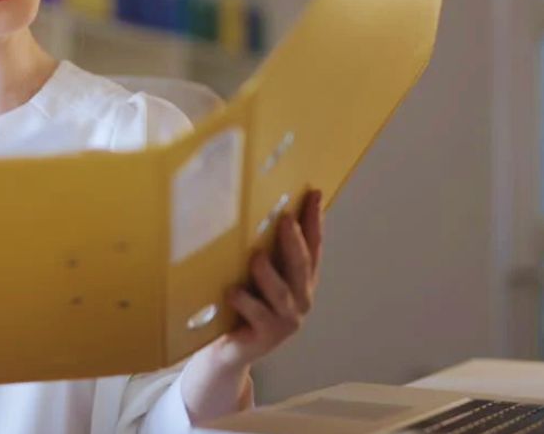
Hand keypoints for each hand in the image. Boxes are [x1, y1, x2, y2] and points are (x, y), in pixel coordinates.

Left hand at [182, 189, 323, 420]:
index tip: (313, 194)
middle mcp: (299, 300)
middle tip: (285, 219)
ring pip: (281, 293)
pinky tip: (233, 290)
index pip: (313, 247)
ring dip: (269, 273)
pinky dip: (245, 302)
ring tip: (256, 255)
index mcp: (302, 281)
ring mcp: (285, 321)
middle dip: (294, 242)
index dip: (314, 221)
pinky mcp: (265, 337)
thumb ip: (267, 249)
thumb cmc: (244, 303)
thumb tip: (260, 206)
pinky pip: (257, 316)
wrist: (229, 349)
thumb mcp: (258, 274)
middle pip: (301, 267)